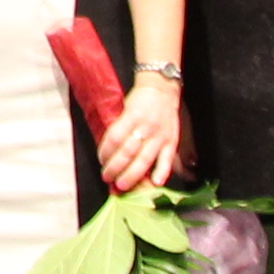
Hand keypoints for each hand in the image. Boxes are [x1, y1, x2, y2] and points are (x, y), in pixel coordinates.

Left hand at [97, 71, 181, 195]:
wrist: (162, 88)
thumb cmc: (140, 99)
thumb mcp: (124, 108)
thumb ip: (119, 127)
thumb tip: (109, 151)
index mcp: (131, 116)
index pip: (114, 137)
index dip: (105, 152)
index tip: (101, 160)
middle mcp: (146, 126)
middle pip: (128, 152)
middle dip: (115, 167)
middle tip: (107, 177)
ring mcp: (160, 135)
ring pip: (144, 159)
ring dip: (132, 174)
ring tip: (122, 185)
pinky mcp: (172, 141)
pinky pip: (166, 159)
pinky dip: (161, 172)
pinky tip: (155, 183)